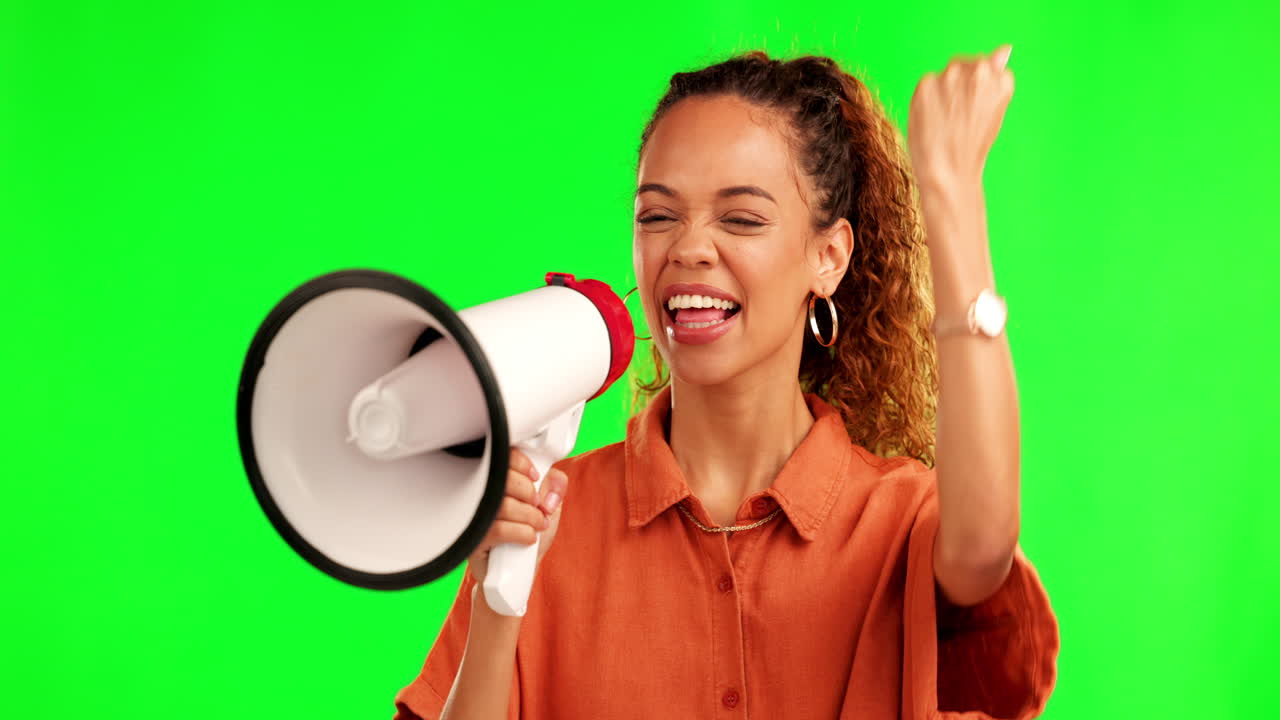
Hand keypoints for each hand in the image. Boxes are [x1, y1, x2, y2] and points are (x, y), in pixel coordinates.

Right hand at [465, 447, 568, 585]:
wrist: (515, 575)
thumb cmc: (528, 535)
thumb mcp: (549, 507)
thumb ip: (555, 486)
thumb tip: (551, 483)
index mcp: (496, 480)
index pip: (501, 455)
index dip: (522, 463)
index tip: (535, 477)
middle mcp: (480, 494)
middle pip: (504, 479)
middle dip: (530, 494)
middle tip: (538, 508)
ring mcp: (474, 517)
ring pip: (504, 505)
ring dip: (530, 517)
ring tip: (537, 526)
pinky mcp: (473, 540)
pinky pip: (499, 530)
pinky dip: (522, 533)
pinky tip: (528, 538)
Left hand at [907, 44, 1014, 189]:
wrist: (946, 170)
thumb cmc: (972, 146)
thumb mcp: (994, 111)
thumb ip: (997, 78)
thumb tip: (1004, 49)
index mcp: (1001, 79)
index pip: (990, 67)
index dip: (980, 91)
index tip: (975, 109)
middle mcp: (978, 71)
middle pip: (967, 65)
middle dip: (962, 84)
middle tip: (958, 116)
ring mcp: (950, 75)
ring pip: (947, 72)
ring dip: (945, 89)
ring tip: (946, 119)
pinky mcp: (926, 83)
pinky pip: (928, 83)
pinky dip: (927, 98)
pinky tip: (931, 118)